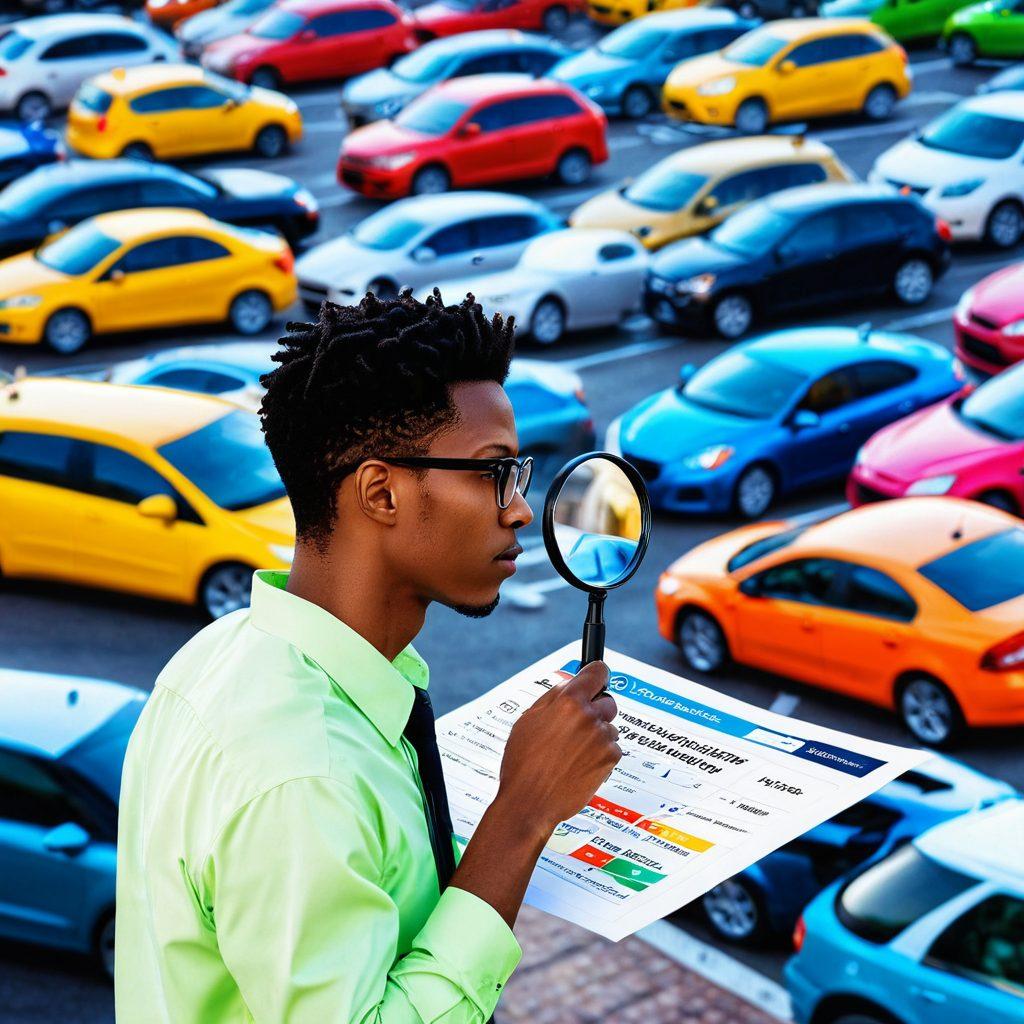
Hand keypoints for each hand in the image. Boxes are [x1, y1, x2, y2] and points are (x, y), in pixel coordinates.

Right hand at [495, 661, 621, 839]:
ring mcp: (602, 739)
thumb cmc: (523, 764)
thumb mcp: (528, 720)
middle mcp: (589, 717)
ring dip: (597, 735)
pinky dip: (600, 755)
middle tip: (577, 724)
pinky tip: (579, 764)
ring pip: (609, 727)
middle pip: (608, 701)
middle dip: (596, 709)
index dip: (596, 675)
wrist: (530, 802)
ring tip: (572, 752)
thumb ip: (552, 698)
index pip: (597, 672)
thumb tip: (569, 685)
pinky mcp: (610, 760)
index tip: (596, 678)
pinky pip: (612, 749)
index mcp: (568, 702)